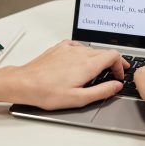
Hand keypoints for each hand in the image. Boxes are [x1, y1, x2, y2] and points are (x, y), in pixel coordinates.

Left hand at [7, 40, 129, 109]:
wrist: (24, 83)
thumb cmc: (47, 93)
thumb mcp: (78, 99)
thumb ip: (102, 91)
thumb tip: (116, 86)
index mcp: (87, 65)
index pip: (113, 55)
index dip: (120, 65)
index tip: (119, 75)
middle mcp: (79, 53)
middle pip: (104, 52)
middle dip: (112, 63)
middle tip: (112, 75)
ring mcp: (68, 48)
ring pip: (91, 49)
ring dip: (98, 59)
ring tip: (96, 72)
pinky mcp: (59, 48)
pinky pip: (77, 46)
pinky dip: (84, 54)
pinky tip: (79, 63)